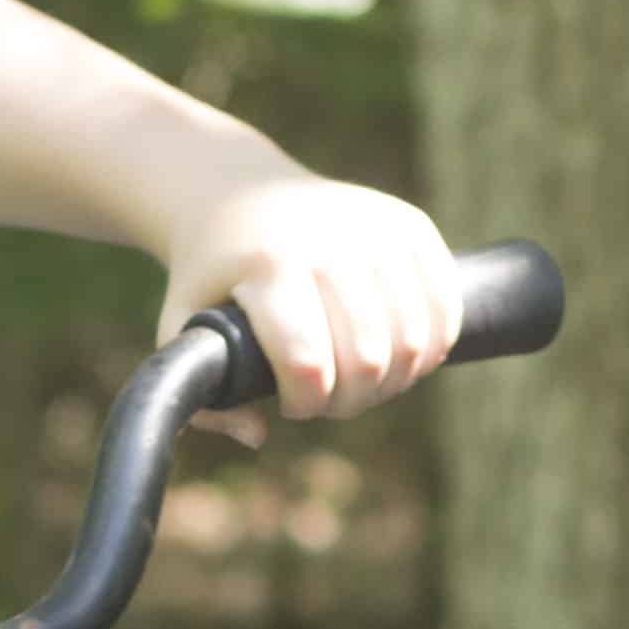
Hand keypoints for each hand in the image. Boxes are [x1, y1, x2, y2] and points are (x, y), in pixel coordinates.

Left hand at [154, 174, 460, 427]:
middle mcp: (330, 241)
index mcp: (269, 266)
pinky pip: (445, 307)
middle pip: (367, 359)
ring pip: (414, 340)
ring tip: (361, 381)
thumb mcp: (183, 327)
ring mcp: (377, 228)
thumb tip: (258, 436)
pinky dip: (431, 348)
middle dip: (350, 400)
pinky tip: (400, 358)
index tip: (292, 403)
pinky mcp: (411, 224)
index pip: (308, 362)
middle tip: (328, 398)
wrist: (240, 192)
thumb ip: (204, 394)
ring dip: (391, 381)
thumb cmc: (211, 275)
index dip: (307, 403)